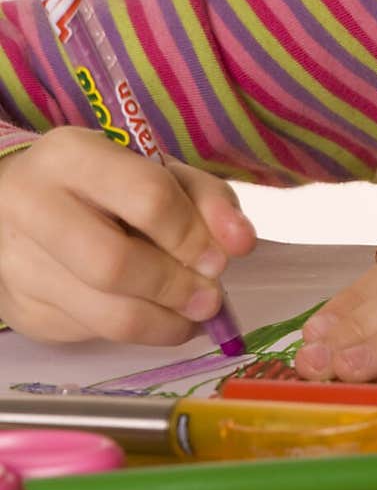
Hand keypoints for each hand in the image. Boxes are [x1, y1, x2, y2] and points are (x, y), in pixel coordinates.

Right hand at [0, 126, 255, 344]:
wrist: (24, 205)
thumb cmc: (106, 185)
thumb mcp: (160, 173)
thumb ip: (207, 200)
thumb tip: (241, 241)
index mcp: (72, 155)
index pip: (147, 198)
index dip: (192, 236)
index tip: (219, 258)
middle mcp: (32, 204)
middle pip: (115, 264)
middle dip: (177, 288)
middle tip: (209, 298)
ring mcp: (19, 262)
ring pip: (106, 315)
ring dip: (166, 323)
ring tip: (191, 314)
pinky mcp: (23, 309)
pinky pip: (93, 334)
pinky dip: (138, 331)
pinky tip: (152, 314)